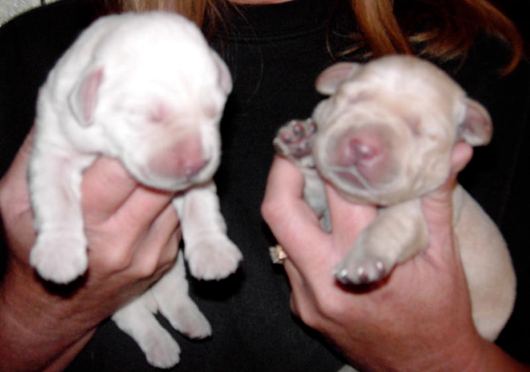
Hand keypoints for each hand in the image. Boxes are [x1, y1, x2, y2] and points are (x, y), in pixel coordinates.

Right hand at [0, 129, 180, 370]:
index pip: (124, 170)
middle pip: (160, 181)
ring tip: (154, 157)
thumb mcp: (16, 201)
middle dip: (157, 155)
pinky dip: (175, 196)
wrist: (55, 309)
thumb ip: (34, 156)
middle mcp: (122, 240)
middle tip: (152, 134)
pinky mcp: (166, 258)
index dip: (132, 143)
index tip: (131, 126)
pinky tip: (158, 184)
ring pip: (180, 196)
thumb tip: (69, 113)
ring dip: (170, 174)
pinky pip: (183, 216)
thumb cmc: (30, 249)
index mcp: (84, 221)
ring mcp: (149, 253)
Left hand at [262, 143, 497, 370]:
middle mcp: (322, 284)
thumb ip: (436, 200)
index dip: (325, 158)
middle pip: (280, 214)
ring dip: (292, 202)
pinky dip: (302, 233)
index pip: (333, 197)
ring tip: (311, 178)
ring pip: (281, 237)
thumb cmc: (439, 316)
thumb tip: (451, 153)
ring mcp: (306, 299)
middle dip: (283, 172)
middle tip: (299, 147)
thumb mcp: (444, 258)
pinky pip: (290, 260)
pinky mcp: (302, 308)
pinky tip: (323, 222)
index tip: (321, 134)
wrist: (425, 369)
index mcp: (359, 266)